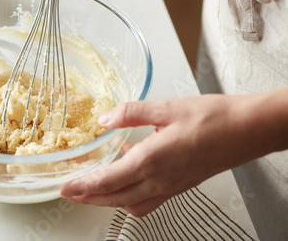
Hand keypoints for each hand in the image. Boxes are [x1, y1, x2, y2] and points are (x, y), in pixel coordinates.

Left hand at [61, 91, 287, 216]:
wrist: (247, 130)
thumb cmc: (212, 118)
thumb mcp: (166, 107)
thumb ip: (130, 113)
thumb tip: (105, 119)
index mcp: (151, 160)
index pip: (107, 180)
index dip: (82, 186)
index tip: (64, 188)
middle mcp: (159, 180)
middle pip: (114, 198)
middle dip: (88, 198)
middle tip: (69, 193)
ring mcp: (170, 187)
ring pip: (130, 203)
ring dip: (107, 200)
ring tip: (92, 189)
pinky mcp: (179, 185)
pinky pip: (148, 199)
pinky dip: (130, 195)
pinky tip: (127, 174)